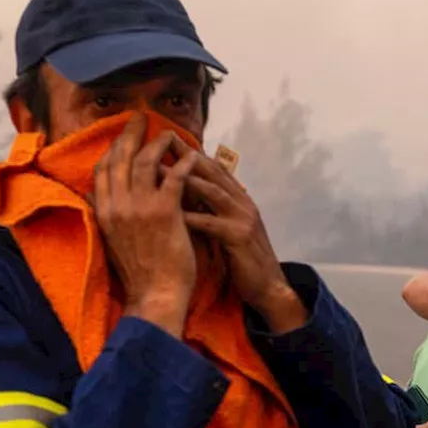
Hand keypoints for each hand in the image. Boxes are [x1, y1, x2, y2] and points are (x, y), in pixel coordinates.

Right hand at [94, 112, 199, 336]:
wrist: (156, 295)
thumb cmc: (140, 273)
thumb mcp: (112, 241)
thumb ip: (106, 215)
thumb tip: (94, 196)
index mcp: (103, 213)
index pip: (103, 170)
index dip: (114, 148)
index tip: (124, 135)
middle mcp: (116, 206)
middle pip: (120, 158)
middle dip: (130, 134)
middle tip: (142, 117)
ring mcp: (139, 208)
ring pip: (145, 162)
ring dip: (158, 143)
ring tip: (171, 133)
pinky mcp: (164, 213)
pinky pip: (174, 177)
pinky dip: (182, 162)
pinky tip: (191, 155)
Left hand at [171, 146, 307, 333]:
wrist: (269, 287)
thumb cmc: (244, 260)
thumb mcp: (228, 229)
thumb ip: (213, 211)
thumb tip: (187, 197)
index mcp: (240, 200)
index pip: (215, 169)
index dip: (192, 153)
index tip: (168, 139)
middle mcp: (243, 203)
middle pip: (213, 172)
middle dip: (186, 156)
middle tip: (162, 141)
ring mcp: (243, 219)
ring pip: (212, 191)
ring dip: (185, 178)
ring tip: (159, 169)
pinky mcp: (239, 238)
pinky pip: (211, 223)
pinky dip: (191, 216)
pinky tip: (171, 212)